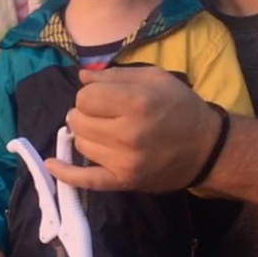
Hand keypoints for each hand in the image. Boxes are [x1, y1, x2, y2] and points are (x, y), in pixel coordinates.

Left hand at [44, 66, 221, 191]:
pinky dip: (65, 173)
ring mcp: (124, 161)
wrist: (206, 149)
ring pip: (80, 144)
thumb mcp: (155, 78)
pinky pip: (85, 180)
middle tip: (103, 115)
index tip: (104, 98)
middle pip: (78, 119)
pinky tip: (51, 164)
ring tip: (105, 132)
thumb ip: (115, 75)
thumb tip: (82, 77)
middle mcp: (127, 133)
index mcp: (136, 102)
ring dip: (87, 135)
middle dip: (85, 114)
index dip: (91, 95)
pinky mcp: (123, 181)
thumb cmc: (180, 107)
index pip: (85, 97)